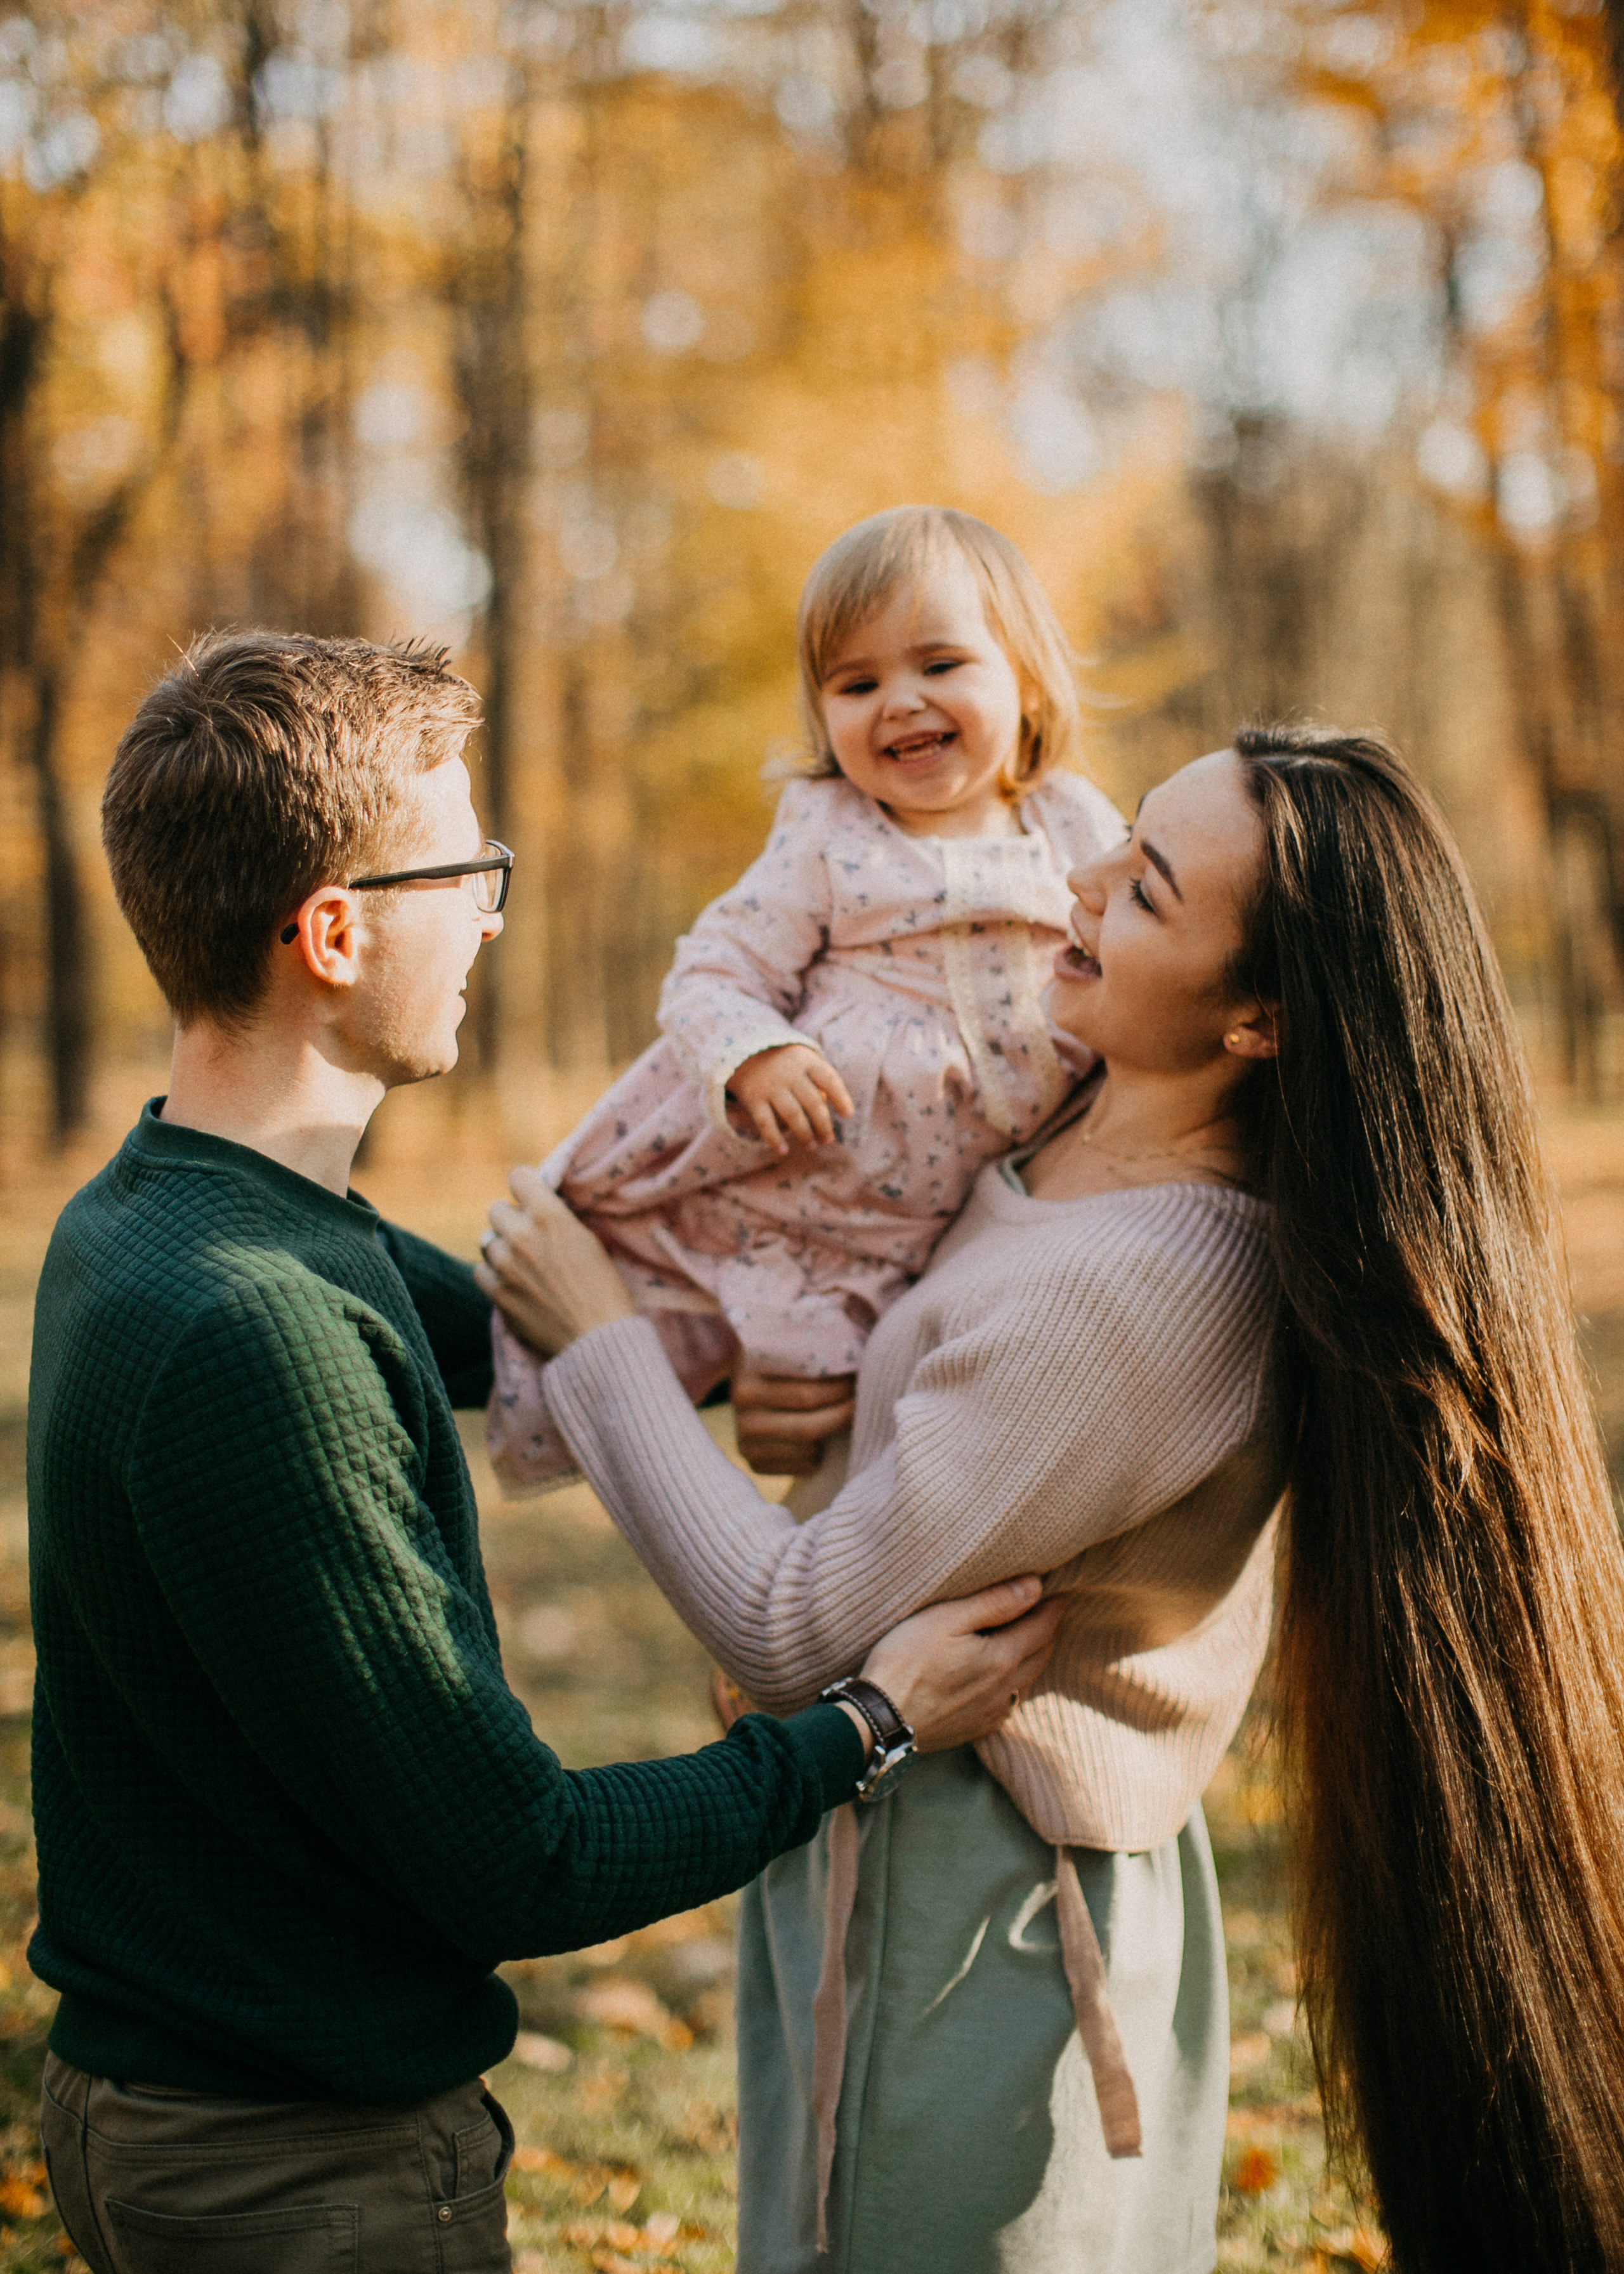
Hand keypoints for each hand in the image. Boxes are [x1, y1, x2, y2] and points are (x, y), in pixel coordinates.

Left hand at [473, 1165, 635, 1354]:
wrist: (597, 1337)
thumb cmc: (604, 1288)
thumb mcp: (588, 1240)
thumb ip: (557, 1219)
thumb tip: (539, 1208)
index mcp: (549, 1216)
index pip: (517, 1176)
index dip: (525, 1186)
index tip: (531, 1197)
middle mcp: (521, 1235)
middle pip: (497, 1209)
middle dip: (512, 1220)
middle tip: (529, 1236)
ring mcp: (504, 1266)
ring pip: (486, 1240)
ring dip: (502, 1247)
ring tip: (523, 1264)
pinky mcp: (496, 1293)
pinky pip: (480, 1270)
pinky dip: (493, 1274)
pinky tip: (513, 1282)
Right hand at [727, 1044, 854, 1155]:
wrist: (746, 1055)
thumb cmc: (788, 1066)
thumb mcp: (805, 1063)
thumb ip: (823, 1083)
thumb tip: (840, 1112)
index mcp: (807, 1062)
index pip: (829, 1079)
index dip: (841, 1097)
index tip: (848, 1115)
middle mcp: (789, 1073)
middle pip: (812, 1101)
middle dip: (823, 1124)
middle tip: (828, 1140)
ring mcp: (771, 1086)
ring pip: (792, 1114)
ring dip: (804, 1133)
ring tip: (812, 1146)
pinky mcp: (754, 1098)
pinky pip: (765, 1122)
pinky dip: (774, 1138)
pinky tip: (783, 1150)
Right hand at [732, 1364, 855, 1474]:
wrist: (750, 1389)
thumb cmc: (780, 1364)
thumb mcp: (787, 1350)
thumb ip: (813, 1354)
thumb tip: (861, 1361)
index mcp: (747, 1381)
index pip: (807, 1394)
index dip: (841, 1389)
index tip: (860, 1380)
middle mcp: (742, 1416)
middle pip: (808, 1427)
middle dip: (843, 1414)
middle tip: (862, 1401)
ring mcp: (745, 1443)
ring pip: (808, 1449)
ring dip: (832, 1434)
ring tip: (844, 1414)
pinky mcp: (754, 1463)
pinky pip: (803, 1466)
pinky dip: (820, 1454)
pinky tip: (823, 1437)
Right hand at [857, 1576, 1063, 1754]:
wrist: (877, 1721)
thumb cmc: (905, 1662)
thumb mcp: (946, 1619)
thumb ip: (993, 1602)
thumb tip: (1035, 1586)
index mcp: (1002, 1658)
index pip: (1043, 1626)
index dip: (1054, 1605)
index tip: (1062, 1589)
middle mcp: (1004, 1690)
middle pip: (1041, 1654)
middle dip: (1048, 1629)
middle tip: (1049, 1609)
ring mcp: (989, 1713)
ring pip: (1025, 1681)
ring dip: (1032, 1658)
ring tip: (1028, 1638)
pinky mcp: (972, 1729)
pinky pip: (1006, 1704)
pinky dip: (1012, 1685)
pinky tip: (1000, 1679)